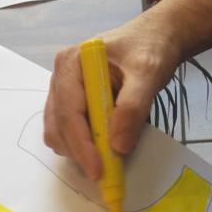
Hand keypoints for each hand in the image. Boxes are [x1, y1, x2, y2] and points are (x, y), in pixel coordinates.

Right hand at [43, 13, 182, 178]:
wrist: (154, 39)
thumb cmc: (150, 49)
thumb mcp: (148, 73)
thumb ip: (133, 107)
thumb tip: (118, 147)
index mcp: (71, 64)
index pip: (68, 112)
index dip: (82, 145)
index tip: (99, 170)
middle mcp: (59, 79)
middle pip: (58, 128)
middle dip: (79, 153)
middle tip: (107, 172)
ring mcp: (61, 93)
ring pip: (58, 134)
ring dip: (79, 152)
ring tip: (108, 155)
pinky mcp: (69, 105)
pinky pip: (67, 134)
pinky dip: (82, 147)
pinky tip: (103, 144)